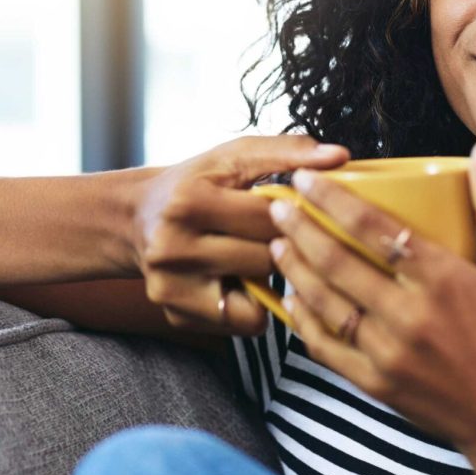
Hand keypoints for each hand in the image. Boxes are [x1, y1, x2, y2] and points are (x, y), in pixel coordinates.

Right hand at [132, 135, 349, 334]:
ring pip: (260, 296)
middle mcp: (173, 247)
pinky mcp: (176, 315)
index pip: (269, 216)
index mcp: (189, 201)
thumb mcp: (233, 156)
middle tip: (281, 234)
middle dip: (284, 245)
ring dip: (271, 277)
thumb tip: (340, 157)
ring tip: (259, 255)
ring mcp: (171, 287)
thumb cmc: (195, 183)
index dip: (295, 213)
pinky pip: (244, 323)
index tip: (301, 208)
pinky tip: (244, 282)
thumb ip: (287, 152)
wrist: (135, 219)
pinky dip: (254, 305)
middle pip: (266, 258)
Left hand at [266, 139, 475, 457]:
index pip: (375, 229)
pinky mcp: (376, 384)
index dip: (333, 201)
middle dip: (300, 230)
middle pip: (339, 263)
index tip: (306, 179)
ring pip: (326, 303)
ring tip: (275, 245)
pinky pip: (327, 347)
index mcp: (445, 280)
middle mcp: (411, 315)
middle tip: (275, 206)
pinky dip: (303, 321)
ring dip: (294, 271)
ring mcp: (390, 353)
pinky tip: (291, 299)